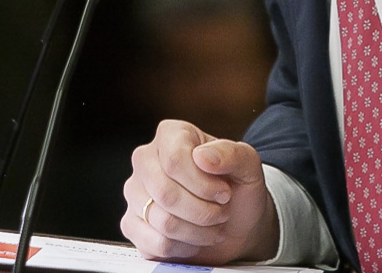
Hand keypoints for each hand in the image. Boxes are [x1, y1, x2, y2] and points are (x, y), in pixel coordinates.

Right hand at [119, 119, 278, 263]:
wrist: (237, 222)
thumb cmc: (239, 188)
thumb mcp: (248, 165)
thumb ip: (231, 154)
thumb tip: (202, 156)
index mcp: (171, 135)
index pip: (175, 160)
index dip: (203, 184)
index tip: (224, 193)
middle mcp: (146, 160)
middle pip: (165, 193)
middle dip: (202, 211)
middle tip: (221, 211)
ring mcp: (135, 192)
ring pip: (162, 221)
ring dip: (197, 231)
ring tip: (211, 224)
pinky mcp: (132, 224)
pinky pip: (154, 243)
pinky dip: (183, 247)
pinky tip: (194, 238)